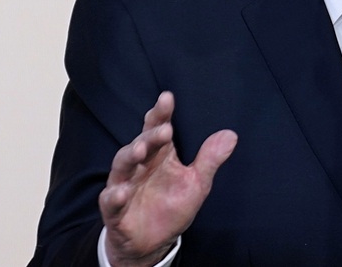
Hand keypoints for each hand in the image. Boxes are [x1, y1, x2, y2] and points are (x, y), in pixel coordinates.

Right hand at [99, 91, 237, 266]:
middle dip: (150, 136)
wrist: (152, 243)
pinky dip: (115, 195)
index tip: (167, 97)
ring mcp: (124, 185)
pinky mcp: (114, 210)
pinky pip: (111, 200)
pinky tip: (122, 192)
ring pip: (122, 165)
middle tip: (164, 129)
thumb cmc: (171, 207)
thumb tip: (231, 134)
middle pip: (141, 144)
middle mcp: (139, 166)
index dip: (161, 114)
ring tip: (140, 150)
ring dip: (129, 156)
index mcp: (158, 156)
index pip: (158, 129)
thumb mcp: (196, 184)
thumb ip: (209, 159)